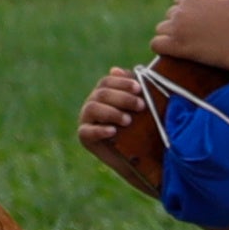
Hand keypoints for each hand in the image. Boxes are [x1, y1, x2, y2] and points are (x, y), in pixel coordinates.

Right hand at [76, 67, 167, 194]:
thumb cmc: (143, 130)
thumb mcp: (142, 109)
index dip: (122, 83)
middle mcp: (93, 104)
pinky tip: (113, 131)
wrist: (140, 160)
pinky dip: (100, 130)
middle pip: (102, 93)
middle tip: (141, 106)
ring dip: (112, 112)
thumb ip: (133, 90)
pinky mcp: (85, 137)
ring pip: (93, 108)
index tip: (140, 88)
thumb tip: (116, 69)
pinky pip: (87, 131)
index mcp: (105, 94)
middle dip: (122, 98)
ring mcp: (87, 120)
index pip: (108, 81)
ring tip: (128, 120)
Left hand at [154, 0, 228, 74]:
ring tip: (190, 40)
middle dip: (181, 21)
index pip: (180, 1)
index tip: (203, 20)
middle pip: (171, 14)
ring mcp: (177, 30)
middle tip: (199, 31)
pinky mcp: (176, 47)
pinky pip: (156, 44)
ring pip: (162, 28)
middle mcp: (180, 13)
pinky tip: (172, 48)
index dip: (191, 10)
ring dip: (171, 33)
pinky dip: (162, 46)